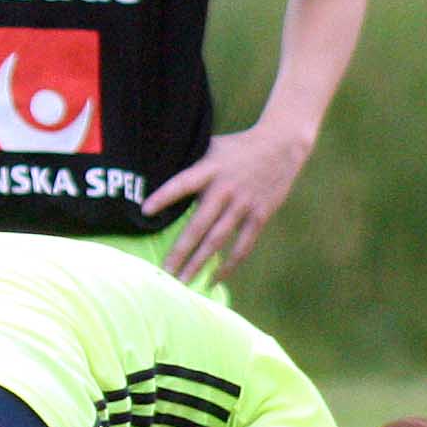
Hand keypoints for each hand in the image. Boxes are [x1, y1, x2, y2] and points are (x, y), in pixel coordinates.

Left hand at [150, 117, 314, 283]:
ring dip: (199, 262)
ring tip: (183, 281)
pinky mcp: (260, 215)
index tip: (145, 211)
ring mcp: (244, 204)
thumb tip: (155, 172)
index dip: (164, 197)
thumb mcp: (210, 146)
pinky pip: (243, 245)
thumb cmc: (237, 147)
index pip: (183, 184)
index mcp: (209, 169)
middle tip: (163, 272)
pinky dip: (229, 265)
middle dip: (180, 250)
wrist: (281, 145)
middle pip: (199, 225)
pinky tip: (214, 279)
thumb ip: (190, 163)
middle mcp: (225, 189)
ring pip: (218, 240)